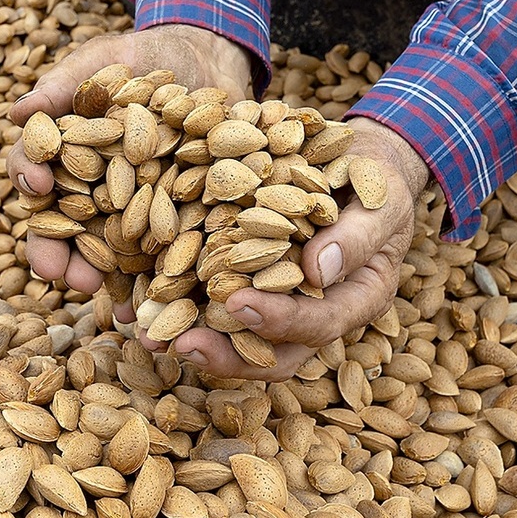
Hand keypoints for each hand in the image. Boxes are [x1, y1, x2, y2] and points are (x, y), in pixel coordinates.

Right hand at [6, 24, 251, 299]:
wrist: (209, 62)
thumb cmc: (146, 57)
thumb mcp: (104, 59)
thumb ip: (65, 83)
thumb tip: (18, 112)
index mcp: (67, 156)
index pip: (35, 174)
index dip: (29, 181)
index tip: (35, 183)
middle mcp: (93, 190)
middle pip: (66, 230)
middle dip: (62, 256)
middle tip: (63, 274)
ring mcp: (135, 208)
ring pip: (112, 254)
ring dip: (111, 283)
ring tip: (116, 308)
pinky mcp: (176, 217)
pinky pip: (166, 254)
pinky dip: (165, 282)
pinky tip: (167, 305)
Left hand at [167, 117, 432, 381]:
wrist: (357, 162)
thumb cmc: (376, 179)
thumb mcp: (380, 198)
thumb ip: (357, 235)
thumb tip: (319, 269)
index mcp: (356, 298)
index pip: (319, 324)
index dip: (279, 320)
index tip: (240, 304)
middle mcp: (316, 312)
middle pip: (274, 353)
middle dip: (227, 355)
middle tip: (182, 344)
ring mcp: (280, 302)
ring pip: (239, 339)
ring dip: (194, 341)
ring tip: (149, 335)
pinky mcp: (249, 282)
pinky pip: (213, 304)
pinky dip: (178, 306)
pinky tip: (136, 304)